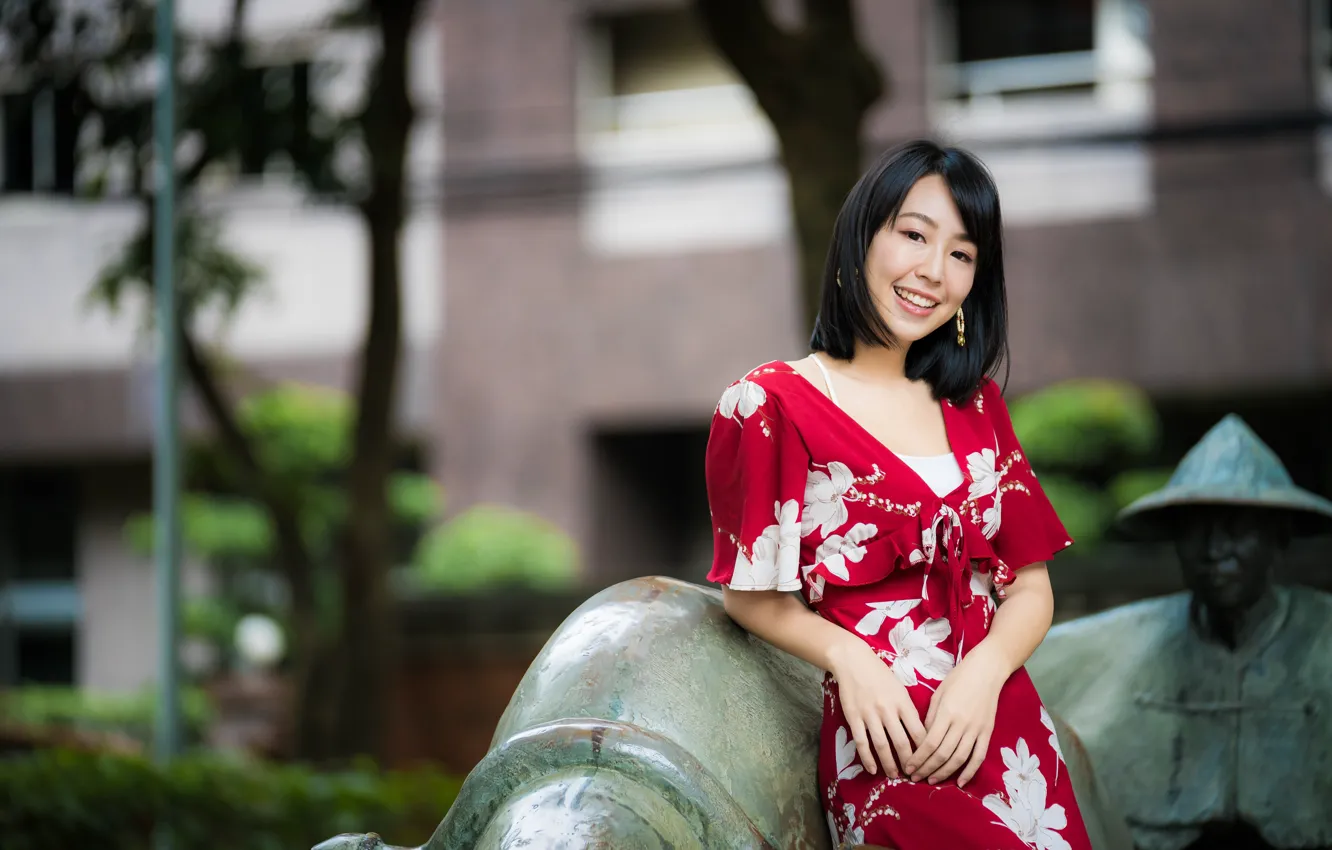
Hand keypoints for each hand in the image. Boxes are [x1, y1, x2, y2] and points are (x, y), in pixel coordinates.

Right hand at [828, 639, 926, 778]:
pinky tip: (872, 769)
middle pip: (902, 743)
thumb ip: (909, 710)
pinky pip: (862, 742)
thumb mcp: (901, 689)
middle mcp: (888, 710)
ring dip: (889, 764)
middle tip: (913, 776)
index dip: (925, 751)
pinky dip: (867, 758)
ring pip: (882, 745)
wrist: (854, 661)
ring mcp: (870, 714)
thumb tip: (920, 734)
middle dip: (909, 763)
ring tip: (895, 776)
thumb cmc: (881, 675)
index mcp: (903, 703)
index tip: (928, 763)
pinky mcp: (854, 717)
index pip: (919, 732)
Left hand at [904, 645, 1006, 787]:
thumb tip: (923, 740)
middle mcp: (961, 724)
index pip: (930, 743)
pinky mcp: (987, 733)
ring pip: (959, 759)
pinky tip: (960, 782)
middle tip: (914, 778)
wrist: (986, 671)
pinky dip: (969, 772)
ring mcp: (976, 730)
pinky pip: (978, 757)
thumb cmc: (958, 679)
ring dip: (944, 773)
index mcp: (946, 713)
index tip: (908, 767)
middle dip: (926, 769)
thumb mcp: (938, 694)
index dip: (918, 758)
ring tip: (931, 780)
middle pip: (942, 754)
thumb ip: (930, 717)